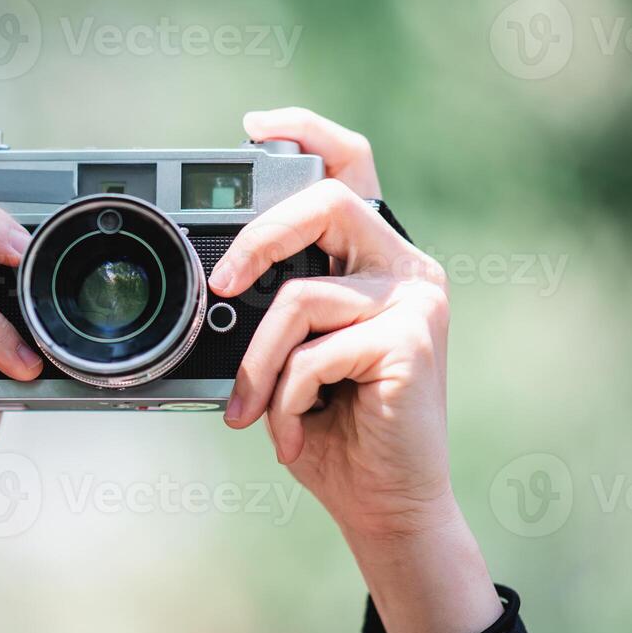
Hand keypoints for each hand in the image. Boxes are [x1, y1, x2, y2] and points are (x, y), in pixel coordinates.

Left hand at [215, 107, 501, 632]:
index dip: (307, 132)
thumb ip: (274, 306)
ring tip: (252, 411)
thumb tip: (216, 283)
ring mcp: (415, 302)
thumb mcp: (292, 354)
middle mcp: (406, 268)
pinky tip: (291, 433)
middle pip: (328, 201)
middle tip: (223, 286)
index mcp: (376, 260)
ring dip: (259, 364)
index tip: (254, 125)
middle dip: (260, 237)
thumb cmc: (334, 430)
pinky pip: (314, 353)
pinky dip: (285, 399)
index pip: (352, 166)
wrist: (384, 506)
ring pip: (301, 297)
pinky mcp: (411, 343)